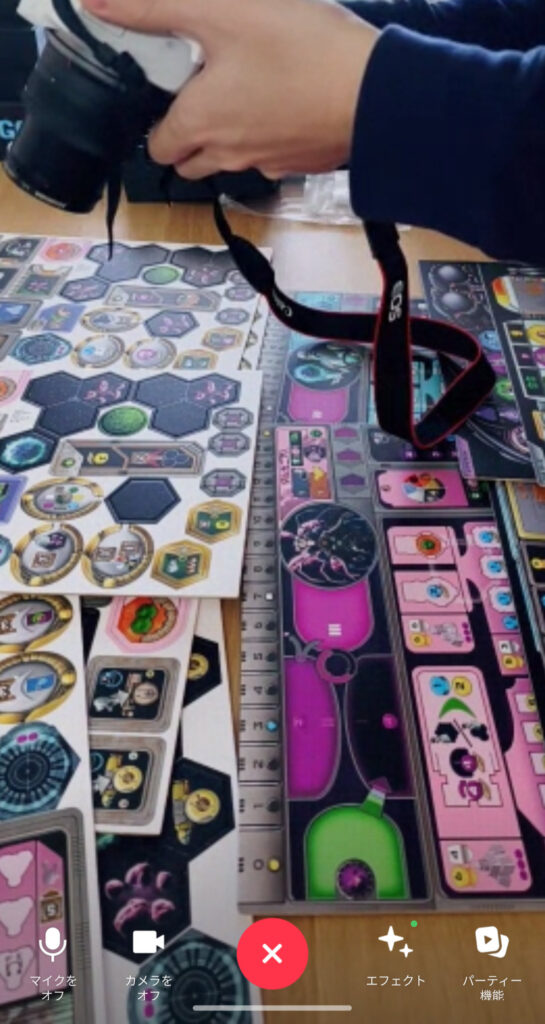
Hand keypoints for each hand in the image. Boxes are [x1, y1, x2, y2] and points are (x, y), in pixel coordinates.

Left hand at [81, 0, 377, 179]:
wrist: (375, 93)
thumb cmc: (300, 52)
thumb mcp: (219, 11)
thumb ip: (155, 9)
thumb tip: (99, 5)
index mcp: (201, 123)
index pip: (158, 147)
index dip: (156, 125)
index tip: (167, 96)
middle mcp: (229, 153)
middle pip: (190, 164)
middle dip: (186, 139)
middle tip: (202, 95)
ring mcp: (268, 163)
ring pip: (231, 162)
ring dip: (227, 139)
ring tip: (245, 94)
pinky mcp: (301, 162)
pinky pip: (271, 158)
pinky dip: (267, 138)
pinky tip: (283, 104)